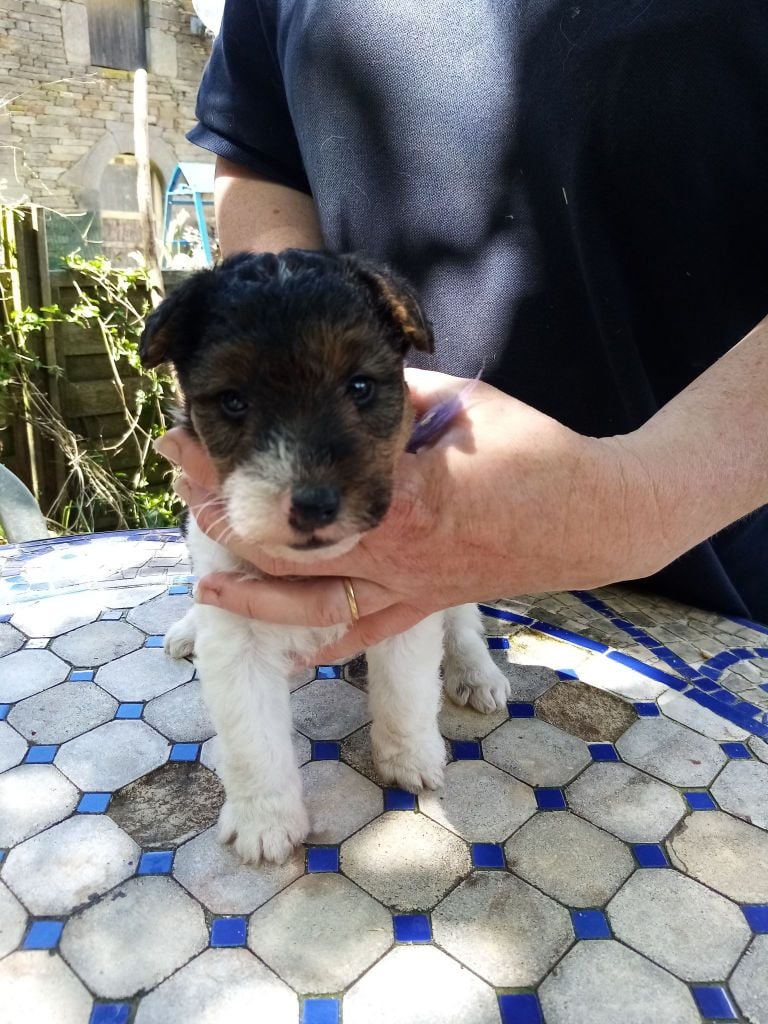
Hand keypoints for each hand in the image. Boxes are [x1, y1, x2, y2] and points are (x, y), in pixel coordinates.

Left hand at [156, 369, 663, 661]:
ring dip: (256, 597)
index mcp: (400, 495)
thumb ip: (398, 398)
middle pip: (289, 543)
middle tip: (181, 489)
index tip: (194, 440)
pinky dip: (326, 644)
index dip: (240, 465)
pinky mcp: (428, 607)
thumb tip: (350, 382)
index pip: (299, 484)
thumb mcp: (464, 407)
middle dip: (229, 517)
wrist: (597, 516)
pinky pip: (369, 634)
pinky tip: (288, 655)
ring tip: (205, 587)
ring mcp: (410, 588)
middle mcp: (394, 551)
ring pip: (316, 603)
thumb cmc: (537, 454)